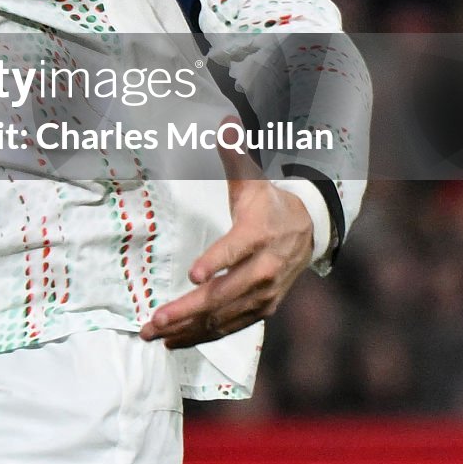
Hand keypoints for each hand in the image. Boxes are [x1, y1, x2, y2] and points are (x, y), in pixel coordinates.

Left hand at [140, 123, 313, 348]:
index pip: (236, 249)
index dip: (216, 262)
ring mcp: (264, 294)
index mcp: (259, 233)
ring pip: (224, 316)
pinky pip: (229, 327)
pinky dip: (201, 336)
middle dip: (187, 309)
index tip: (193, 275)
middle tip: (154, 319)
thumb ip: (234, 154)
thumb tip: (225, 121)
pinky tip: (173, 342)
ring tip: (153, 334)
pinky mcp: (262, 310)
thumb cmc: (269, 204)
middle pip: (224, 293)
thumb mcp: (253, 178)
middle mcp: (264, 269)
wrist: (309, 231)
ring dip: (187, 328)